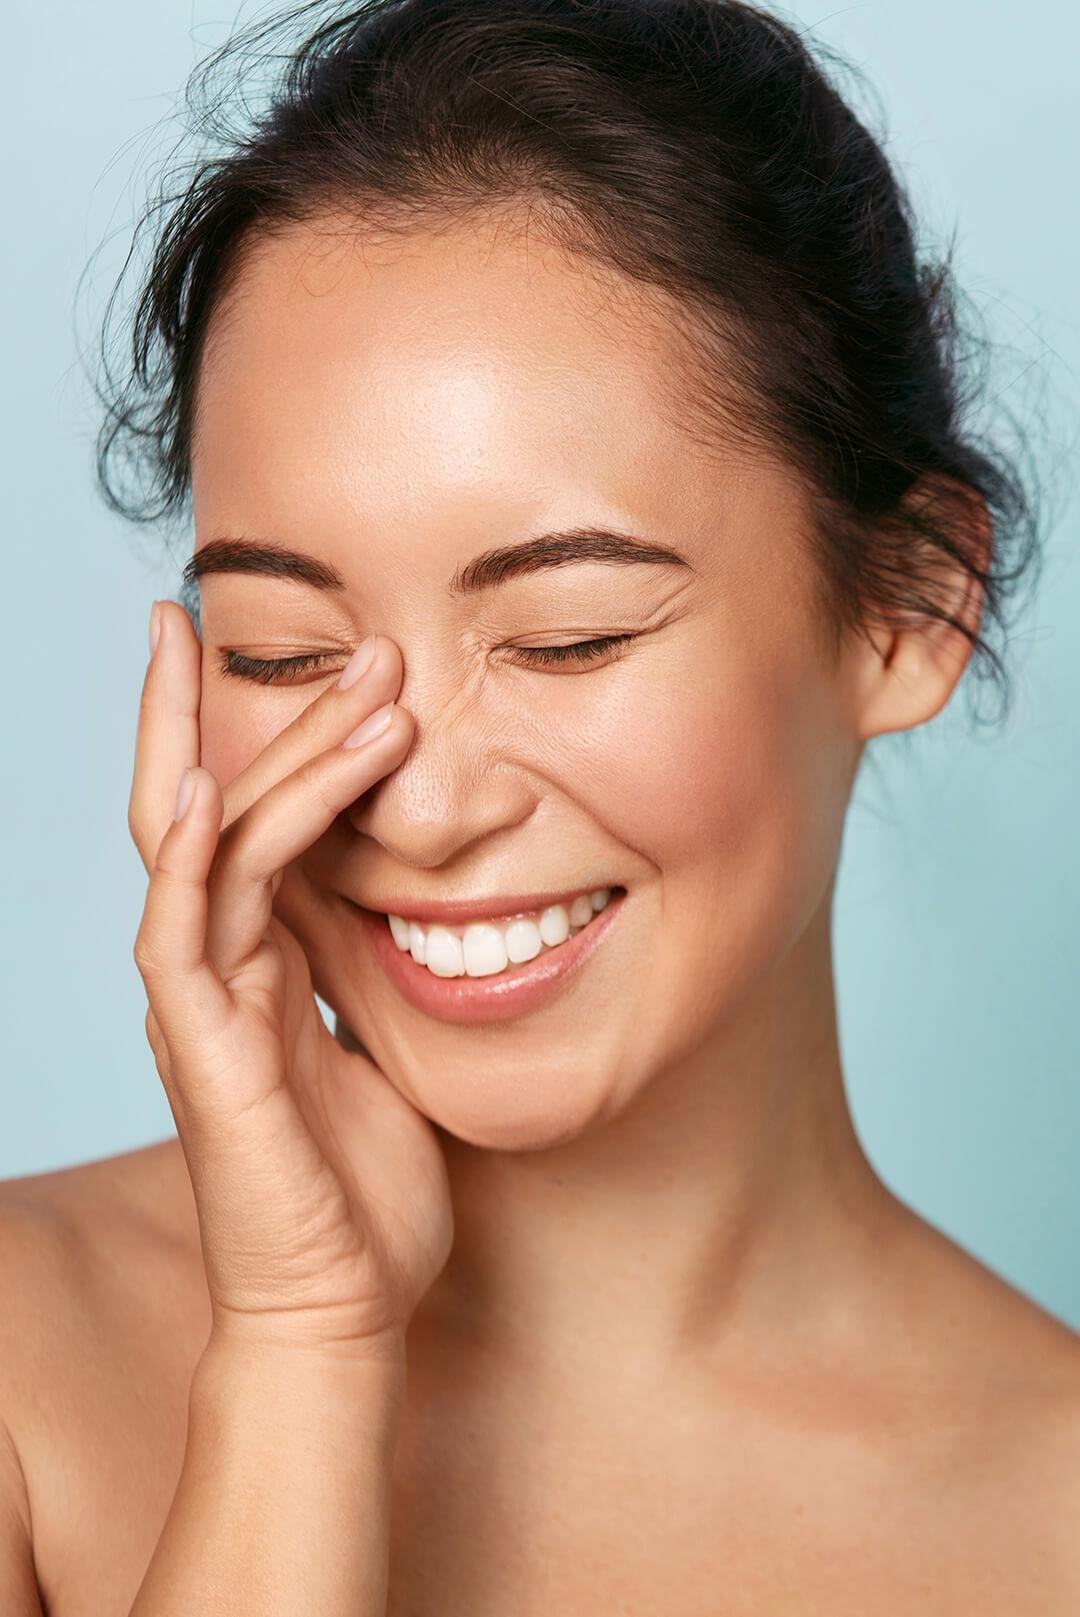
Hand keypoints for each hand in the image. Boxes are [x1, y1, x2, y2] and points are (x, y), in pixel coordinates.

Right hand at [129, 601, 453, 1360]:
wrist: (342, 1310)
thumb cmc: (365, 1192)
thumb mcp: (385, 1048)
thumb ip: (375, 971)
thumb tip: (415, 906)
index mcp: (262, 959)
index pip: (252, 821)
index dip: (279, 736)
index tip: (335, 659)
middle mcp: (219, 965)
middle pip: (218, 806)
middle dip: (275, 714)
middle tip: (365, 642)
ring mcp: (201, 1003)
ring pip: (217, 846)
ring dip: (282, 759)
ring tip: (363, 685)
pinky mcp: (202, 1051)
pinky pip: (182, 934)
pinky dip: (193, 857)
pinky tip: (211, 784)